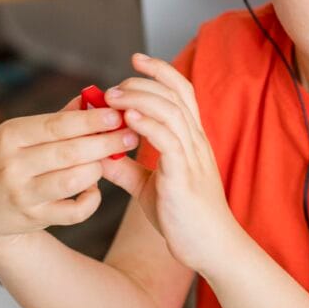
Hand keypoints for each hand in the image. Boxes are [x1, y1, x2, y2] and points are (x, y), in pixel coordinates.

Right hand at [0, 99, 138, 246]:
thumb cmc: (10, 160)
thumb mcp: (21, 135)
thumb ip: (58, 118)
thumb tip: (94, 96)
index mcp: (10, 136)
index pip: (57, 125)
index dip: (90, 120)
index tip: (117, 115)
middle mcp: (13, 165)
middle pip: (70, 152)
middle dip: (106, 143)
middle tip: (131, 137)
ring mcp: (22, 194)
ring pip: (74, 181)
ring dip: (97, 170)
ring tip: (105, 162)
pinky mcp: (34, 218)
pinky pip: (75, 211)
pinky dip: (91, 199)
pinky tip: (92, 189)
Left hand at [98, 52, 238, 276]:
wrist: (209, 247)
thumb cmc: (183, 218)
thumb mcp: (149, 188)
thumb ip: (127, 169)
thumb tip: (99, 157)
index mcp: (191, 140)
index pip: (182, 91)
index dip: (161, 70)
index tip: (136, 60)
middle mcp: (196, 141)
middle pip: (175, 93)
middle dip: (141, 82)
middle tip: (111, 88)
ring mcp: (192, 156)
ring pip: (170, 110)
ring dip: (138, 97)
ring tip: (112, 98)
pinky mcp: (184, 175)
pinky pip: (168, 139)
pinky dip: (147, 123)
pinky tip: (127, 119)